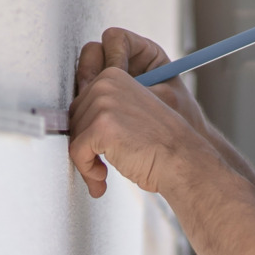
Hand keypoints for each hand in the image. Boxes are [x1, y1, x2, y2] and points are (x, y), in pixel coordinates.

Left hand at [68, 28, 209, 196]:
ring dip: (85, 162)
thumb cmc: (161, 143)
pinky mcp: (101, 126)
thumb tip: (73, 123)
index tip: (94, 149)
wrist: (181, 160)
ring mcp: (103, 102)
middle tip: (98, 167)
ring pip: (74, 137)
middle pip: (74, 119)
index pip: (81, 103)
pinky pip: (77, 152)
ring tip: (102, 175)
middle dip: (84, 147)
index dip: (85, 131)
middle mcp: (106, 83)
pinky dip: (86, 171)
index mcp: (113, 75)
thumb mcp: (130, 112)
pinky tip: (102, 179)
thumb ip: (106, 109)